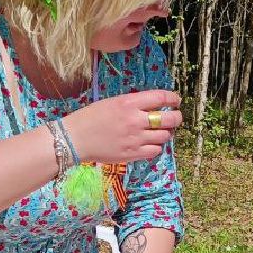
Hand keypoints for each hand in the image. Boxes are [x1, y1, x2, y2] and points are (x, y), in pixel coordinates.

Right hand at [63, 90, 182, 164]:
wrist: (75, 138)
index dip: (173, 99)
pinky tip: (151, 144)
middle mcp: (135, 120)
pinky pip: (156, 151)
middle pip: (169, 119)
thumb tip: (152, 106)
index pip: (161, 98)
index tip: (176, 100)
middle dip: (177, 118)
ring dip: (167, 133)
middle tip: (175, 118)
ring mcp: (136, 139)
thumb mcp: (112, 103)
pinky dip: (157, 147)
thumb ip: (133, 104)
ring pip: (165, 136)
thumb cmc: (90, 118)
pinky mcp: (133, 154)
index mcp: (129, 103)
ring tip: (162, 132)